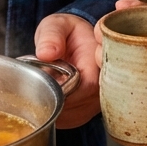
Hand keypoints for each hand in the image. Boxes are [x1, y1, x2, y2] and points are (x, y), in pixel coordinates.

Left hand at [33, 13, 100, 128]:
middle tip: (40, 84)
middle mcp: (106, 83)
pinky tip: (50, 97)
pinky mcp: (90, 111)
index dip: (66, 89)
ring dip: (54, 106)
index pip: (89, 85)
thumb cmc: (68, 32)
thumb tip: (46, 53)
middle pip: (81, 104)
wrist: (77, 41)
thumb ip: (51, 35)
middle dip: (55, 98)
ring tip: (46, 87)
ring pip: (75, 115)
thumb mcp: (57, 25)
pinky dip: (56, 113)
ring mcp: (99, 100)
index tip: (47, 82)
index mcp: (100, 59)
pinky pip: (72, 120)